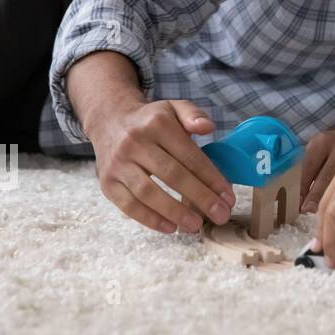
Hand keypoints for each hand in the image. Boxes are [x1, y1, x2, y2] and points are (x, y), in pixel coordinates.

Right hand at [86, 98, 234, 234]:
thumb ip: (193, 115)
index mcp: (158, 124)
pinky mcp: (107, 182)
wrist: (109, 121)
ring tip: (196, 225)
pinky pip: (128, 205)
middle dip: (200, 198)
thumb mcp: (174, 108)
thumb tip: (208, 127)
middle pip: (172, 175)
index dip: (211, 178)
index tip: (227, 196)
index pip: (189, 155)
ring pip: (148, 193)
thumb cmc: (150, 120)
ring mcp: (118, 164)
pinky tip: (170, 227)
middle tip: (220, 215)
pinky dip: (149, 219)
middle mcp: (135, 143)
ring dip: (175, 212)